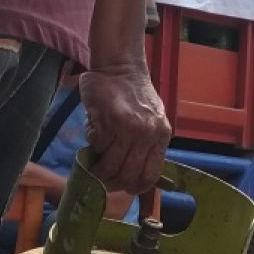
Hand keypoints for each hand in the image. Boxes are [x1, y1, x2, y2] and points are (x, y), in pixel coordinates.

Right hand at [79, 65, 170, 193]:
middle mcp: (147, 134)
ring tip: (93, 159)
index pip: (150, 175)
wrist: (120, 66)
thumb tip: (129, 175)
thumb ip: (145, 145)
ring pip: (110, 165)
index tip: (123, 186)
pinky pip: (96, 146)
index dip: (134, 186)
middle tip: (101, 177)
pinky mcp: (108, 121)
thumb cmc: (133, 94)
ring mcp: (128, 128)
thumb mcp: (151, 120)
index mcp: (162, 136)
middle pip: (128, 175)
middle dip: (111, 182)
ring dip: (97, 166)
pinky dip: (91, 143)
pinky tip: (94, 131)